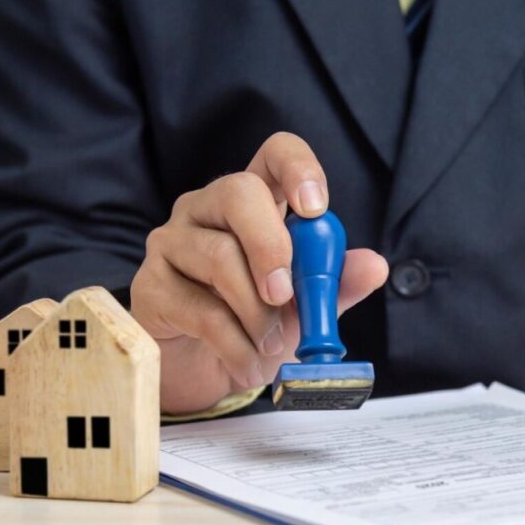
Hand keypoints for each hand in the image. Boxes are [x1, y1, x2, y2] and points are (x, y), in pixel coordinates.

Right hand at [130, 132, 388, 413]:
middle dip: (271, 246)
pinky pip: (199, 308)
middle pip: (238, 192)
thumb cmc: (259, 323)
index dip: (297, 169)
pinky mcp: (151, 285)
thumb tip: (374, 266)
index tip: (315, 207)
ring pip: (218, 256)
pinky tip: (248, 362)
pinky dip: (234, 343)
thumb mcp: (306, 305)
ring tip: (273, 345)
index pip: (274, 154)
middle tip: (286, 295)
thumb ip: (337, 283)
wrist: (207, 370)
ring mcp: (173, 241)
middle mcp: (208, 208)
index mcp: (256, 201)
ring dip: (257, 312)